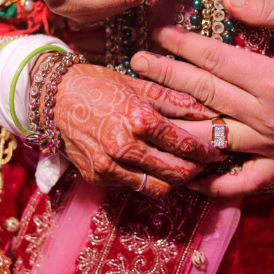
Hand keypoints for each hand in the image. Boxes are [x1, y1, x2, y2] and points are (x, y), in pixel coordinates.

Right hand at [55, 64, 222, 196]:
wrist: (54, 97)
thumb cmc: (97, 84)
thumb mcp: (137, 85)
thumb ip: (173, 99)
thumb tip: (204, 110)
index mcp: (138, 119)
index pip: (183, 143)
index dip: (206, 150)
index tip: (218, 151)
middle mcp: (125, 147)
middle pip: (174, 172)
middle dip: (196, 170)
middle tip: (205, 163)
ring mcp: (109, 166)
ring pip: (156, 188)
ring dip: (174, 181)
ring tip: (182, 168)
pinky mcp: (97, 177)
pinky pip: (132, 187)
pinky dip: (148, 181)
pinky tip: (154, 168)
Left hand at [129, 0, 273, 195]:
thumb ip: (268, 7)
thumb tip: (226, 2)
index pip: (214, 59)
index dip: (182, 45)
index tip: (158, 34)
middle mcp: (267, 117)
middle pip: (203, 95)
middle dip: (165, 77)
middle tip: (136, 64)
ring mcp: (270, 146)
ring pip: (211, 139)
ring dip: (173, 126)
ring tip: (141, 115)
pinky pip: (243, 182)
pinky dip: (214, 185)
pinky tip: (185, 177)